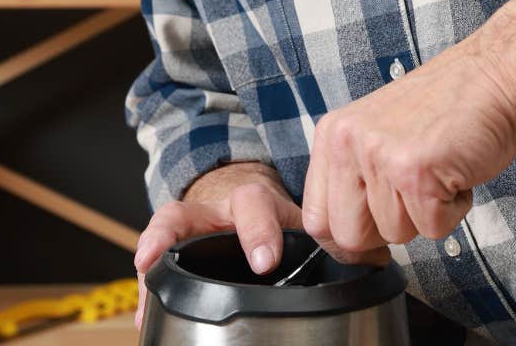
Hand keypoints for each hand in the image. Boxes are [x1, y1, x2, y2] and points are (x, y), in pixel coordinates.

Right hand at [130, 161, 387, 330]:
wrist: (248, 200)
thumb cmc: (283, 219)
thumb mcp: (308, 221)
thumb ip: (339, 240)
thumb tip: (378, 260)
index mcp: (259, 203)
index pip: (255, 207)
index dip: (257, 233)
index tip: (263, 262)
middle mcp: (217, 211)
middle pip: (189, 212)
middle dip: (172, 234)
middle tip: (157, 257)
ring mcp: (192, 228)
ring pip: (162, 231)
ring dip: (148, 253)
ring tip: (138, 279)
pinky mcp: (175, 248)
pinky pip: (154, 265)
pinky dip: (147, 288)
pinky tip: (145, 316)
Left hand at [301, 36, 515, 253]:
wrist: (493, 75)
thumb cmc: (446, 108)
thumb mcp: (378, 133)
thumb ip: (355, 176)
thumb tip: (347, 239)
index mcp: (332, 135)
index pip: (316, 218)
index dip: (345, 242)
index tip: (372, 244)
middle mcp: (348, 143)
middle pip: (349, 236)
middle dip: (387, 233)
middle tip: (414, 200)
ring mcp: (380, 156)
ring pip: (395, 234)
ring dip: (427, 215)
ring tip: (439, 173)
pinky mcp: (416, 172)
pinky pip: (432, 228)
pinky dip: (454, 211)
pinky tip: (457, 173)